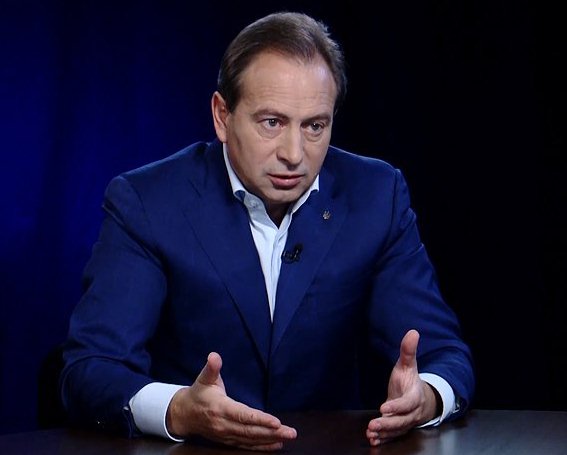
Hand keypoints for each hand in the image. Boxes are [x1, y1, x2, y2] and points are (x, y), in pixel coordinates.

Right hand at [166, 352, 296, 450]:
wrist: (184, 415)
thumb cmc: (199, 393)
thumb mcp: (204, 378)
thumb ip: (211, 368)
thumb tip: (214, 356)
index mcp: (220, 408)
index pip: (243, 415)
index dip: (260, 419)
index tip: (276, 422)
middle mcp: (224, 425)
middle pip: (251, 431)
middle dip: (272, 432)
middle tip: (291, 432)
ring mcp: (226, 435)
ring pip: (251, 440)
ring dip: (271, 440)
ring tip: (288, 437)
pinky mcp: (228, 441)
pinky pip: (246, 446)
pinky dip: (262, 447)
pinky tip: (276, 444)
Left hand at [366, 329, 439, 445]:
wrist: (421, 399)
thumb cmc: (410, 381)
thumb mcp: (408, 365)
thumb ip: (408, 351)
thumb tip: (413, 332)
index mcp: (414, 396)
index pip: (407, 404)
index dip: (397, 407)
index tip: (383, 408)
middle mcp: (412, 412)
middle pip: (401, 421)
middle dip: (387, 424)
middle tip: (373, 424)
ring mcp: (406, 422)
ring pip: (396, 430)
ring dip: (384, 433)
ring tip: (371, 433)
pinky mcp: (399, 429)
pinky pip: (393, 436)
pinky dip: (383, 439)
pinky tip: (373, 440)